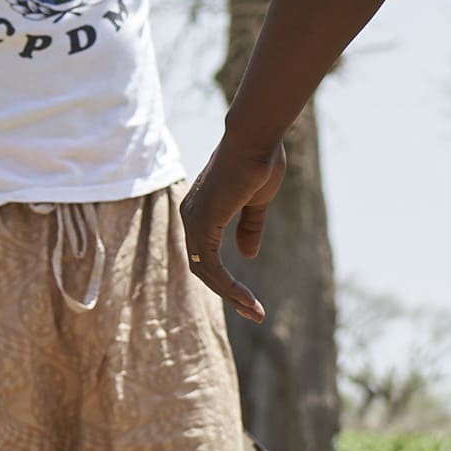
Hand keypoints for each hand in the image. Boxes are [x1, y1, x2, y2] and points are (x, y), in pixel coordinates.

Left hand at [179, 137, 282, 321]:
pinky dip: (229, 287)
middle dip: (230, 294)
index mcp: (201, 211)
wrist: (256, 138)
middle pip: (204, 269)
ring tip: (256, 312)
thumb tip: (249, 255)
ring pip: (207, 273)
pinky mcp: (202, 224)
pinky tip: (247, 299)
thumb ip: (249, 228)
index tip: (250, 297)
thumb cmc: (259, 161)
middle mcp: (191, 217)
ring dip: (232, 296)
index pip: (207, 256)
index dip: (227, 280)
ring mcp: (193, 221)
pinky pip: (212, 268)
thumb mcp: (256, 202)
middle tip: (255, 312)